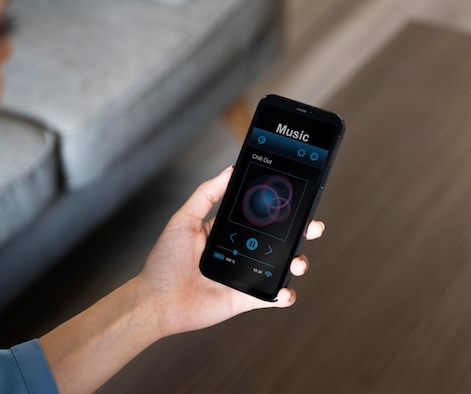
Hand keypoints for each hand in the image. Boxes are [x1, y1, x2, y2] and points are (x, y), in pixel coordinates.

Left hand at [136, 166, 324, 336]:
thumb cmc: (165, 260)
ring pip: (280, 267)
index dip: (280, 208)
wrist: (156, 301)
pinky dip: (284, 296)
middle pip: (278, 240)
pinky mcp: (244, 298)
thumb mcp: (184, 219)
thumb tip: (230, 170)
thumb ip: (207, 194)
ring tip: (298, 261)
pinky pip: (270, 297)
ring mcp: (244, 275)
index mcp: (229, 231)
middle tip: (313, 226)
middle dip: (301, 232)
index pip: (260, 216)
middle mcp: (241, 252)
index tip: (297, 197)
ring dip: (297, 262)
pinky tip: (285, 291)